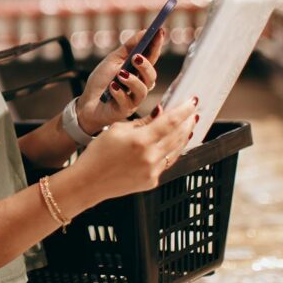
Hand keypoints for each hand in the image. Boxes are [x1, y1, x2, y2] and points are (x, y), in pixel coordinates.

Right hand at [71, 97, 199, 200]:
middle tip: (193, 112)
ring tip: (188, 126)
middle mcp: (150, 157)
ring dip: (184, 136)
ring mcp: (153, 171)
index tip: (192, 101)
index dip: (184, 110)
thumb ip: (142, 122)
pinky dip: (173, 151)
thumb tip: (160, 114)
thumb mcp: (117, 129)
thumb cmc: (98, 154)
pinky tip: (174, 144)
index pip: (170, 121)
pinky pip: (167, 162)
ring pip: (176, 150)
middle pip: (178, 135)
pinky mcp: (152, 181)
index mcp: (140, 140)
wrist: (89, 181)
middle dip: (187, 122)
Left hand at [75, 29, 165, 134]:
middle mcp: (140, 85)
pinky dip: (119, 92)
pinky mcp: (125, 110)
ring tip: (120, 74)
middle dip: (145, 65)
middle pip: (151, 76)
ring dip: (132, 80)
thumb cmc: (101, 81)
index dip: (157, 45)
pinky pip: (127, 101)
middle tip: (136, 57)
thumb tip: (145, 31)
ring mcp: (134, 99)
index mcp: (138, 72)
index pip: (151, 57)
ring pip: (142, 90)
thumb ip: (129, 47)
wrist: (86, 103)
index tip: (159, 31)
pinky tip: (112, 87)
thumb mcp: (113, 60)